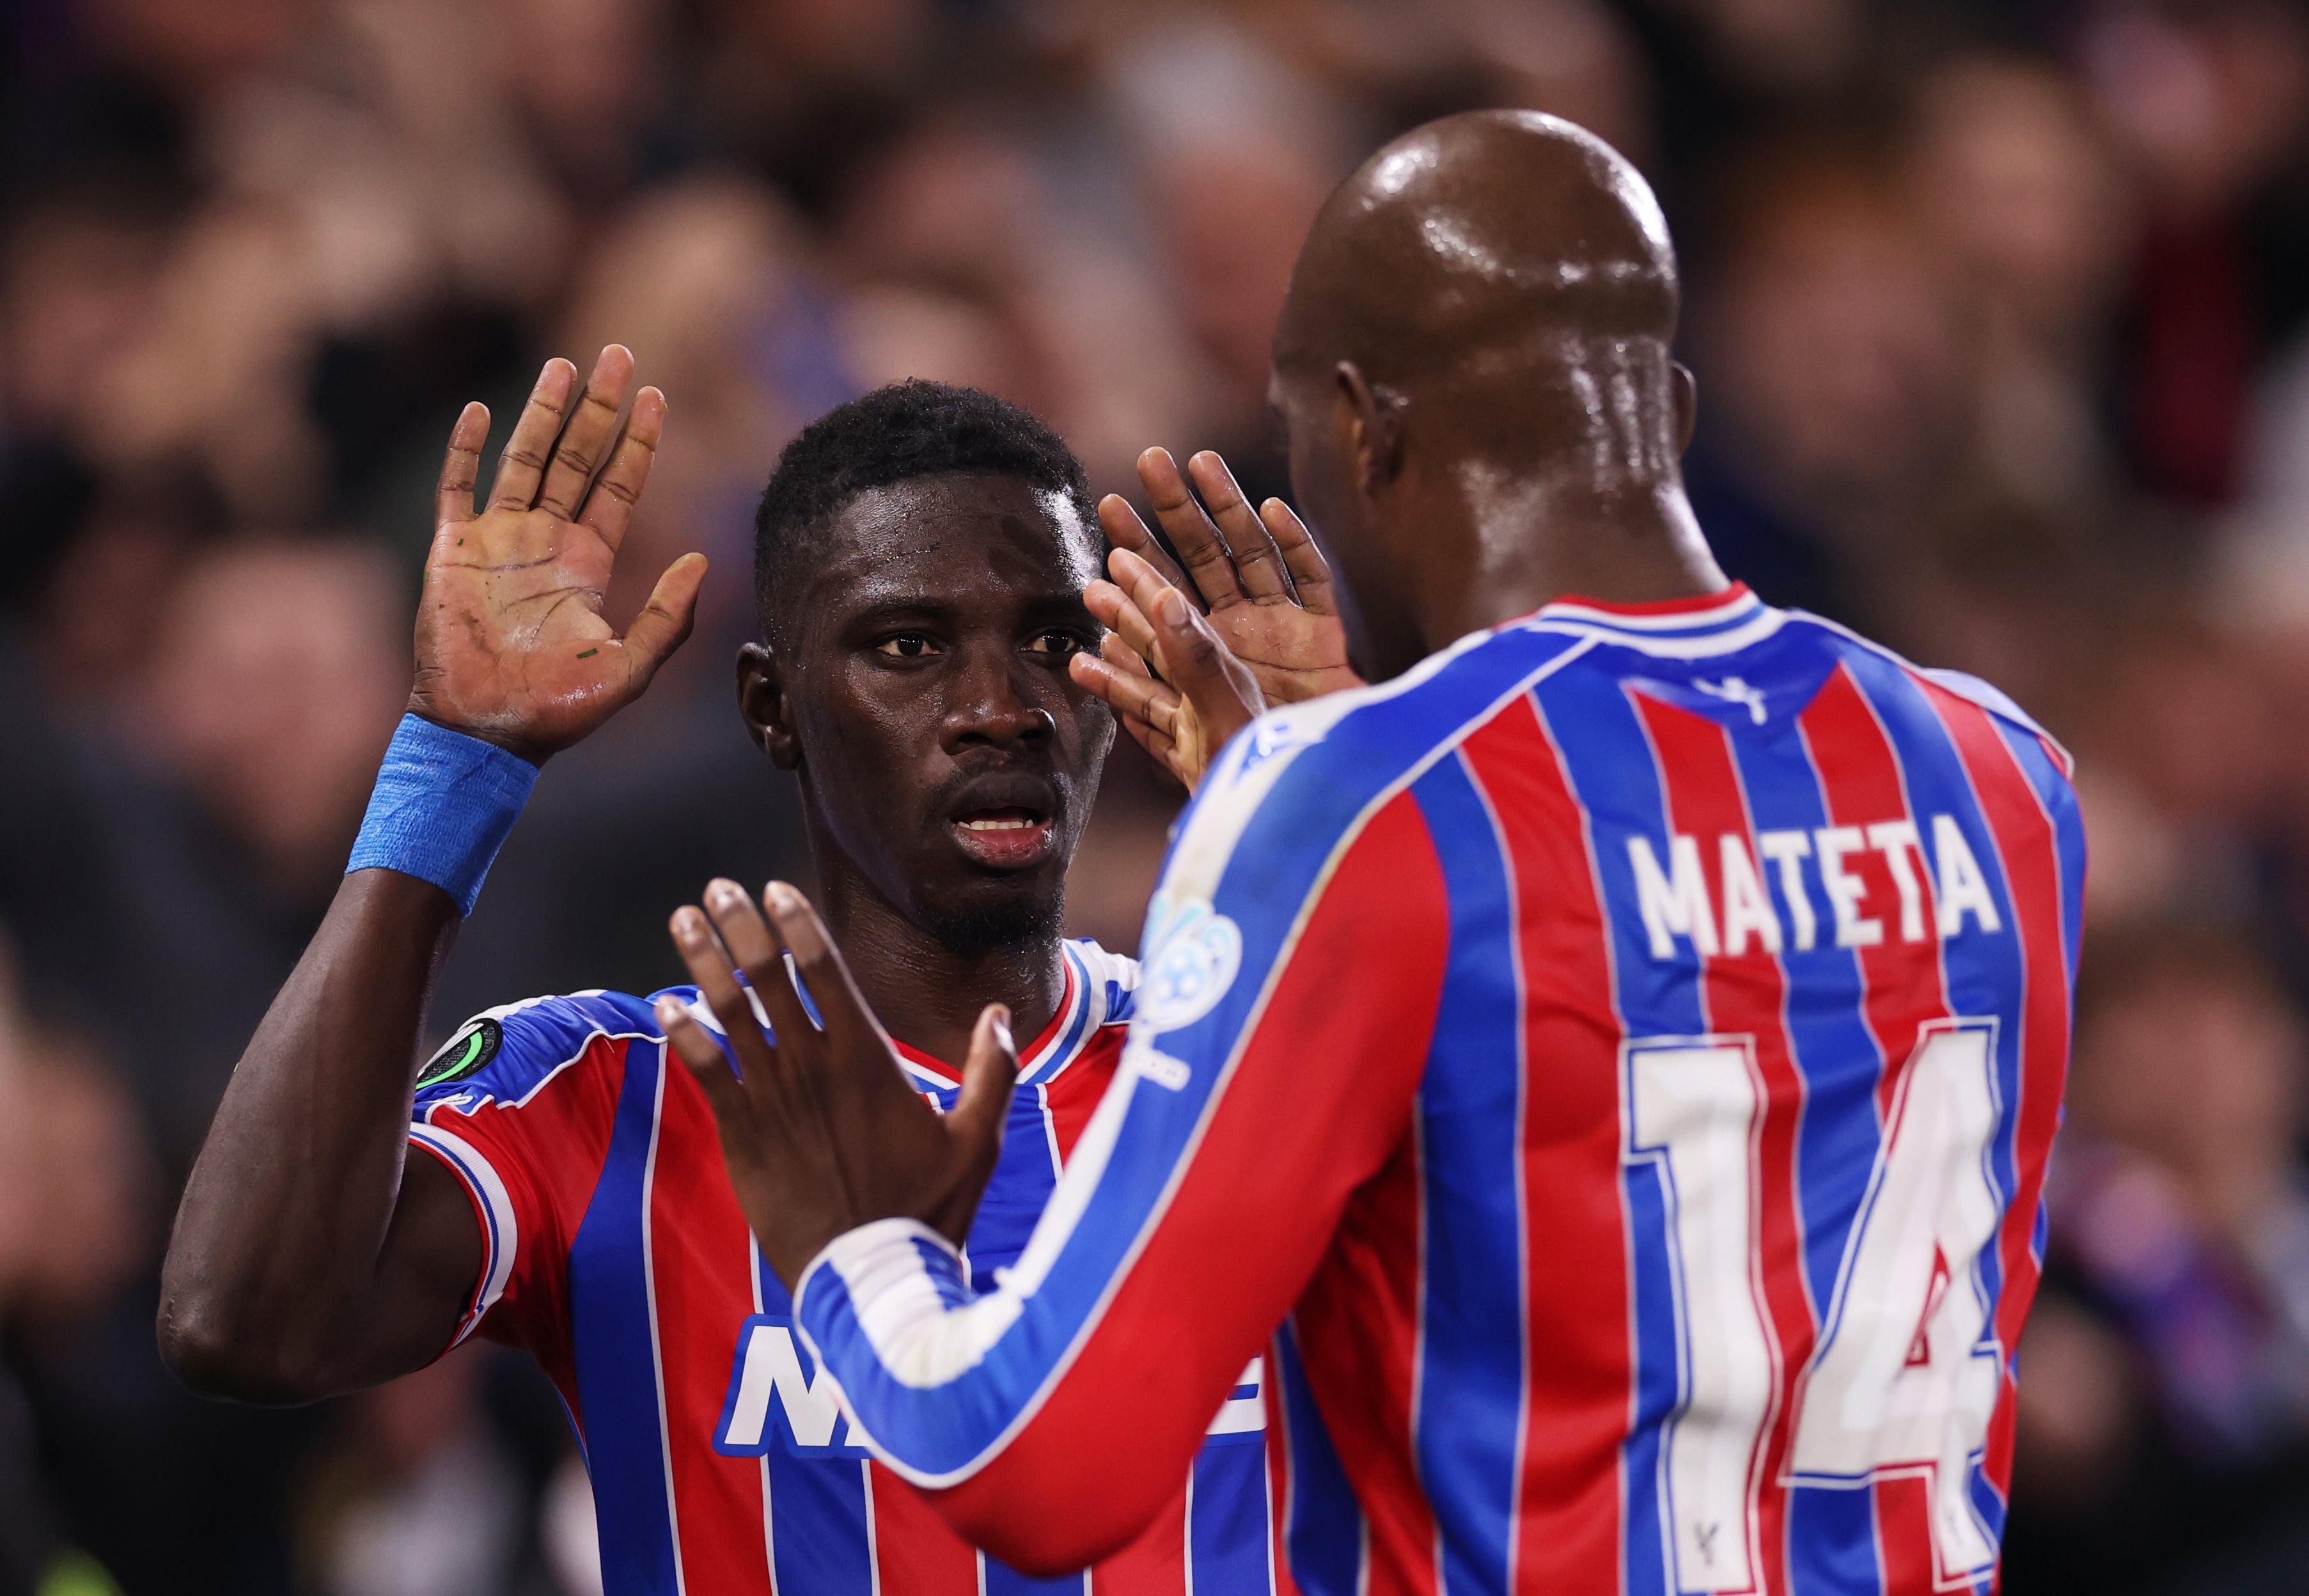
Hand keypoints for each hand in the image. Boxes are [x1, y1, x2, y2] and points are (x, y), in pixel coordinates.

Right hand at [412, 346, 706, 764]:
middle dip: (598, 408)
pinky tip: (481, 411)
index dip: (638, 442)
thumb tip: (705, 560)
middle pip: (577, 458)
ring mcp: (498, 542)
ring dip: (543, 412)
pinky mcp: (454, 552)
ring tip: (565, 365)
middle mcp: (545, 543)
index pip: (619, 487)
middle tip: (619, 354)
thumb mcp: (630, 667)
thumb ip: (669, 616)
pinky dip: (467, 449)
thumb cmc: (557, 711)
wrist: (485, 734)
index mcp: (588, 564)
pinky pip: (458, 488)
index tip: (656, 396)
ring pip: (525, 460)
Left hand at [657, 879, 1018, 1286]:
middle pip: (770, 977)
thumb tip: (998, 1015)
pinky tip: (665, 1007)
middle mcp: (814, 1067)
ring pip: (729, 1015)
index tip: (776, 890)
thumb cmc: (929, 1210)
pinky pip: (706, 1074)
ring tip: (683, 920)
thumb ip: (989, 1072)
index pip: (825, 971)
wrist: (870, 1280)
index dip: (797, 925)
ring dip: (703, 963)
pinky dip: (684, 1036)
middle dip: (741, 926)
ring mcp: (774, 1100)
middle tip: (719, 887)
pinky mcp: (744, 1137)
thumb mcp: (977, 1140)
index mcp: (868, 1059)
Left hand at [1070, 447, 1363, 788]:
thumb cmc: (1268, 784)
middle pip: (1198, 567)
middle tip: (1139, 469)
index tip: (1103, 527)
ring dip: (1227, 511)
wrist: (1335, 798)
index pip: (1157, 611)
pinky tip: (1274, 510)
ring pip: (1251, 557)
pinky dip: (1297, 547)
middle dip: (1170, 520)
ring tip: (1198, 463)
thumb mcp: (1210, 736)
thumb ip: (1175, 688)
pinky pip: (1313, 582)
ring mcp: (1283, 635)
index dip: (1132, 571)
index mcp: (1202, 669)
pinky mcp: (1329, 640)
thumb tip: (1123, 632)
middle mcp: (1238, 642)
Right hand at [1070, 551, 1268, 789]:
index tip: (1119, 555)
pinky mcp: (1197, 773)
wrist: (1282, 846)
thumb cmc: (1268, 785)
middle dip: (1127, 619)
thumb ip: (1200, 662)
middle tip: (1090, 588)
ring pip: (1154, 692)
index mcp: (1228, 683)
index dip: (1149, 587)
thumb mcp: (1230, 715)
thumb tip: (1169, 599)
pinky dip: (1133, 716)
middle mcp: (1217, 703)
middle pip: (1164, 652)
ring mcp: (1205, 738)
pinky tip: (1112, 705)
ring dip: (1119, 669)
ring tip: (1081, 650)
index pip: (1180, 623)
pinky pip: (1158, 736)